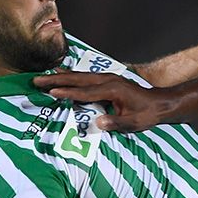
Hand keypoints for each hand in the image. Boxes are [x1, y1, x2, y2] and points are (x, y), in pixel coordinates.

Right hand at [32, 72, 170, 132]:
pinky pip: (86, 77)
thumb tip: (98, 123)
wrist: (161, 103)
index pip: (86, 92)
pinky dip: (72, 76)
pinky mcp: (108, 79)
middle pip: (78, 79)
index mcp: (113, 90)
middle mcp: (109, 80)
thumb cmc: (148, 114)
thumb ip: (115, 123)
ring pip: (80, 76)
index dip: (68, 93)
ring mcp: (108, 78)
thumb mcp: (134, 123)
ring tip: (43, 77)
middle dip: (56, 80)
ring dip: (61, 76)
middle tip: (36, 81)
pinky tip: (62, 73)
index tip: (52, 92)